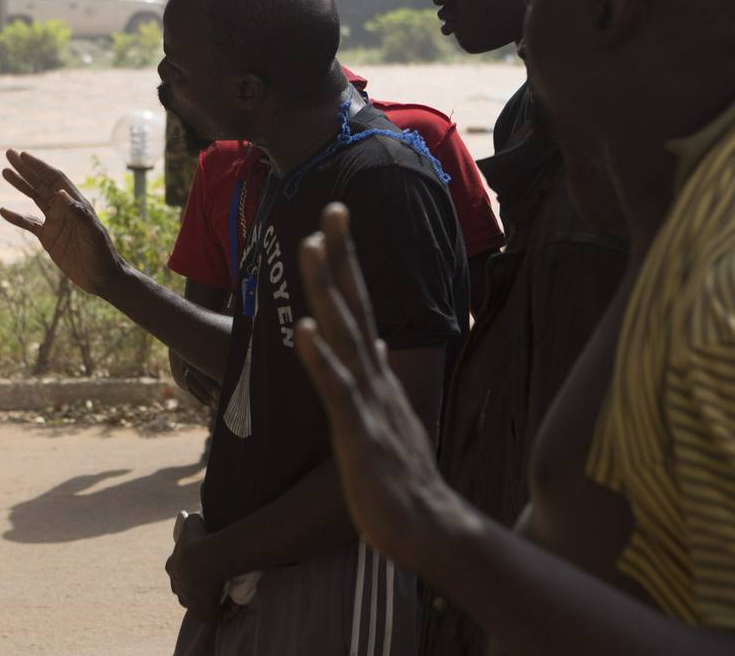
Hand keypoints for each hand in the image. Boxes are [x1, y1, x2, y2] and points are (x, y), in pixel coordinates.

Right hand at [0, 149, 125, 295]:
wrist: (102, 277)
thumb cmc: (102, 253)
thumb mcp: (93, 233)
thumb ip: (77, 212)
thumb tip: (59, 193)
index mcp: (75, 203)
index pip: (54, 179)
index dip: (39, 166)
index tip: (23, 155)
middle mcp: (64, 208)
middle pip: (41, 183)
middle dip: (25, 169)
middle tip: (9, 154)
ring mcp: (55, 222)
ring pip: (34, 198)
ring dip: (20, 184)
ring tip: (5, 172)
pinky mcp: (48, 238)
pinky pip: (29, 224)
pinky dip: (16, 217)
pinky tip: (3, 211)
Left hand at [165, 513, 225, 621]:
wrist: (204, 559)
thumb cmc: (199, 540)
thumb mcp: (192, 522)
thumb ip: (190, 519)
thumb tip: (189, 515)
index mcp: (172, 567)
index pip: (178, 571)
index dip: (190, 569)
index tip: (203, 565)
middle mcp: (178, 587)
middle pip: (187, 590)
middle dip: (197, 587)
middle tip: (214, 581)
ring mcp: (189, 602)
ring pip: (199, 603)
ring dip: (211, 600)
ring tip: (226, 593)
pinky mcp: (203, 613)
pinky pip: (216, 615)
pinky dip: (226, 611)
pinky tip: (236, 605)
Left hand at [294, 203, 464, 568]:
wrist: (429, 528)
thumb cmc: (400, 477)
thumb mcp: (384, 416)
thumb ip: (372, 377)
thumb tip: (371, 342)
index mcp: (374, 373)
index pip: (359, 307)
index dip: (346, 264)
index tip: (332, 221)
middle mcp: (373, 377)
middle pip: (356, 304)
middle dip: (343, 254)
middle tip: (333, 206)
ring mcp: (369, 401)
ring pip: (346, 334)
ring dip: (328, 289)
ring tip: (311, 246)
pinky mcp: (360, 432)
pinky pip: (339, 390)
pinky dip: (323, 359)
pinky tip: (305, 330)